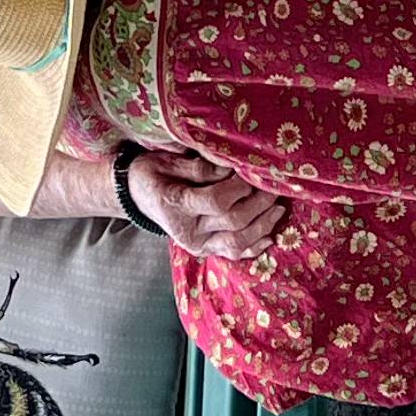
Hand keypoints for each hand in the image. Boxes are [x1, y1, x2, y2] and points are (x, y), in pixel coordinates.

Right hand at [126, 149, 287, 262]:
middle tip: (272, 188)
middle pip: (232, 222)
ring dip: (262, 226)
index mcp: (174, 205)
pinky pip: (233, 254)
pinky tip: (269, 235)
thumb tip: (230, 169)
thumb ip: (199, 168)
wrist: (137, 194)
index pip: (216, 201)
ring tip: (277, 208)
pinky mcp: (204, 250)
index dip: (239, 188)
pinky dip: (254, 247)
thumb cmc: (152, 172)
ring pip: (236, 243)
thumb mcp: (168, 161)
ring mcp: (196, 244)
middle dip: (258, 204)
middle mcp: (186, 230)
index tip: (251, 173)